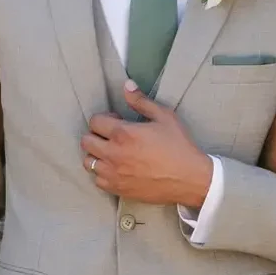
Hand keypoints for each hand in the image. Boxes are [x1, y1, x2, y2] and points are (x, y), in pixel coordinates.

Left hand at [81, 86, 214, 205]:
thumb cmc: (178, 146)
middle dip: (96, 135)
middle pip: (86, 141)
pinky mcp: (117, 189)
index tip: (116, 121)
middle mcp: (113, 153)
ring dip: (96, 155)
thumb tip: (126, 86)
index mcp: (123, 133)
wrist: (189, 178)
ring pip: (88, 161)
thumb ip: (142, 101)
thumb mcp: (164, 117)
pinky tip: (116, 169)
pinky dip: (102, 173)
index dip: (105, 118)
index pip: (95, 121)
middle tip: (111, 137)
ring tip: (111, 153)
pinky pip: (97, 180)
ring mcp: (113, 173)